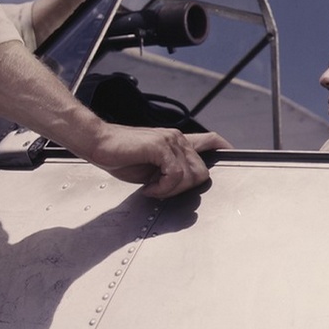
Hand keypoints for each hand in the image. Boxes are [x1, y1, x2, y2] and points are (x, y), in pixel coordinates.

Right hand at [85, 124, 227, 198]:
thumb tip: (181, 184)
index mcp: (176, 142)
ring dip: (170, 189)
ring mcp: (170, 141)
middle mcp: (177, 138)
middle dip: (184, 188)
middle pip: (202, 171)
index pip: (210, 140)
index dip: (224, 149)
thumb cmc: (119, 156)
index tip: (231, 156)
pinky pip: (175, 176)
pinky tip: (148, 187)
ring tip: (151, 187)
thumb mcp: (150, 167)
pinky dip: (162, 188)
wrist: (97, 143)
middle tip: (160, 190)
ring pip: (190, 176)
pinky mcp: (160, 146)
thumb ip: (168, 171)